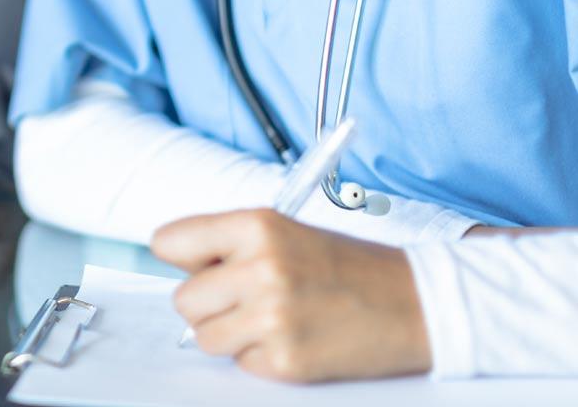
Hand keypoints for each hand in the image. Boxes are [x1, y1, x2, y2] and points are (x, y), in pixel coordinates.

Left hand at [152, 210, 430, 383]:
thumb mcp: (286, 232)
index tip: (196, 265)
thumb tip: (179, 267)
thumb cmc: (351, 266)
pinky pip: (240, 362)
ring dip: (230, 333)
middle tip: (245, 298)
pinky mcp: (286, 360)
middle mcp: (259, 269)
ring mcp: (272, 318)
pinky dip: (260, 356)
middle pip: (183, 300)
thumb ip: (230, 245)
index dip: (181, 258)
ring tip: (272, 318)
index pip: (169, 242)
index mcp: (257, 226)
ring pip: (204, 337)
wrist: (419, 304)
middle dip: (208, 303)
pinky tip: (295, 338)